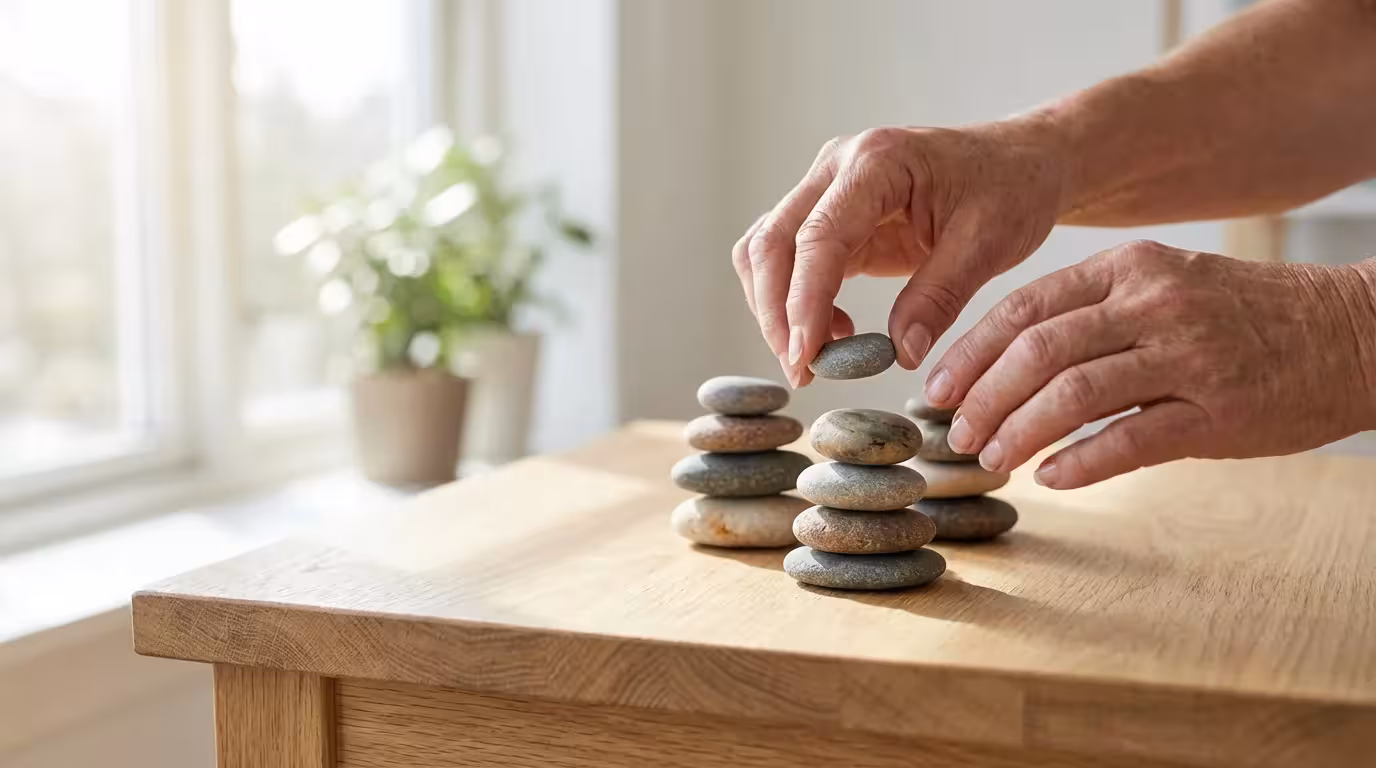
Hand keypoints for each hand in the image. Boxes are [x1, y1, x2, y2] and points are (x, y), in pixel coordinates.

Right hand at [730, 120, 1064, 386]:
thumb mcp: (988, 244)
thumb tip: (901, 354)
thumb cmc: (1011, 190)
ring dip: (776, 308)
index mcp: (878, 161)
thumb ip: (939, 296)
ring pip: (766, 251)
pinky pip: (788, 259)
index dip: (804, 302)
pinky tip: (836, 330)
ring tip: (819, 356)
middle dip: (776, 313)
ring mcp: (826, 189)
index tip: (805, 357)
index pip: (818, 236)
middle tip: (802, 371)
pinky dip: (795, 300)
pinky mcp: (828, 215)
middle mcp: (837, 167)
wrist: (1020, 162)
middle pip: (772, 243)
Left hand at [927, 240, 1375, 487]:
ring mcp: (1188, 356)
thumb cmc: (1245, 317)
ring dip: (1017, 432)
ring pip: (1072, 394)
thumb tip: (1008, 364)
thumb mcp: (1167, 287)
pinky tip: (1050, 477)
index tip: (937, 387)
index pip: (1024, 308)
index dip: (970, 352)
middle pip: (1037, 351)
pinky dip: (1079, 463)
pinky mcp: (1218, 411)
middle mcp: (1154, 304)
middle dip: (982, 397)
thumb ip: (1094, 315)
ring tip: (990, 458)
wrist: (1355, 334)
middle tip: (955, 433)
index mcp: (1131, 269)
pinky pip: (1128, 441)